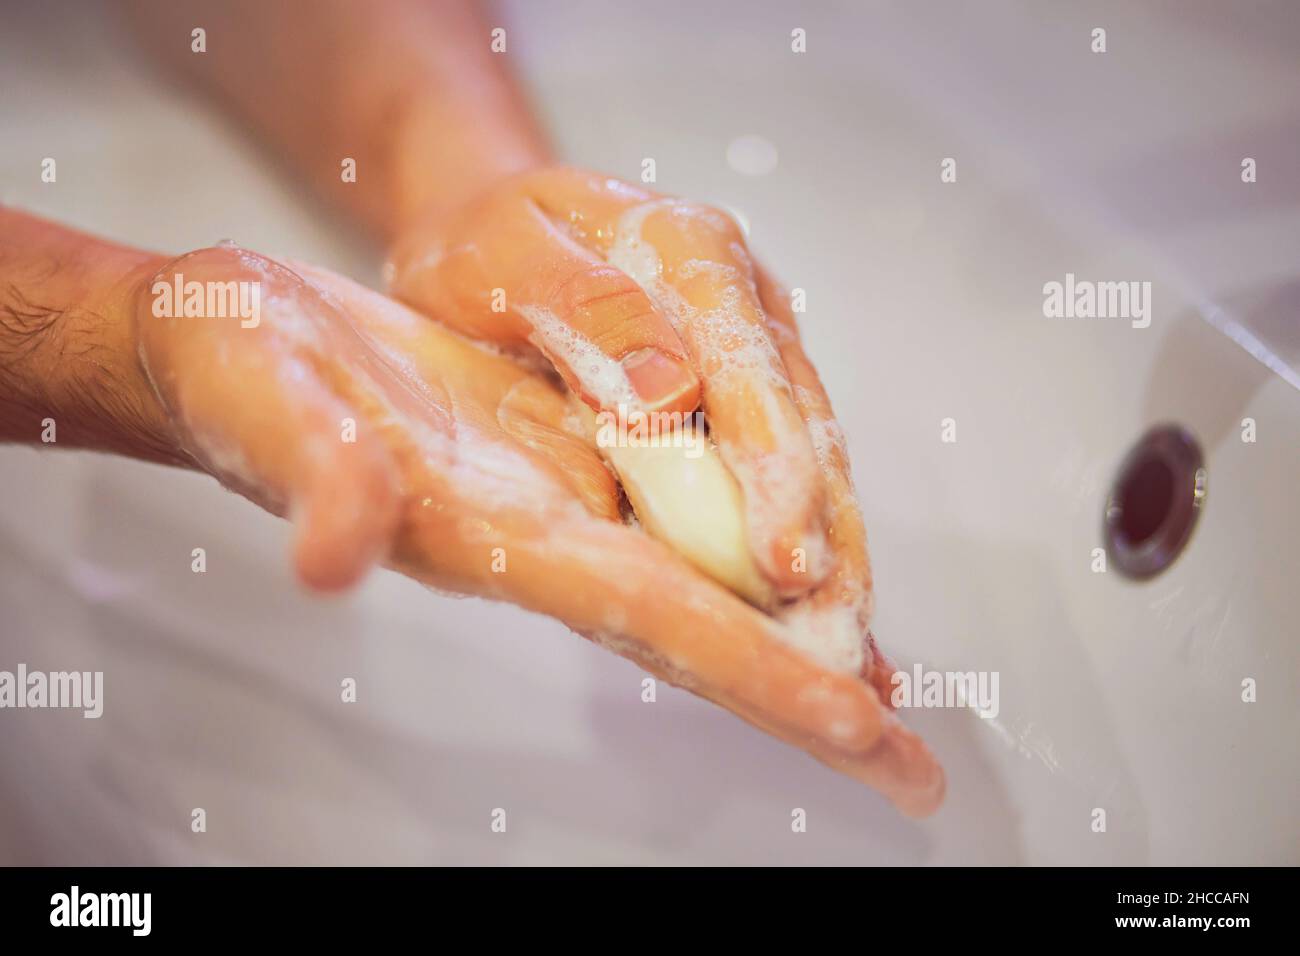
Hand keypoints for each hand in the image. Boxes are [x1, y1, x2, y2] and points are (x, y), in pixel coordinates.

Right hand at [135, 242, 942, 815]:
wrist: (232, 340)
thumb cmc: (235, 370)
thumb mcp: (261, 401)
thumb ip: (312, 476)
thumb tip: (336, 557)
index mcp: (493, 533)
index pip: (652, 615)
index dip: (756, 674)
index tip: (861, 731)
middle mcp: (546, 533)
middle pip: (704, 625)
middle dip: (806, 694)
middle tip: (914, 765)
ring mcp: (561, 497)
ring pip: (705, 576)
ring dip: (793, 629)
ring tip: (888, 676)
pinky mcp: (562, 452)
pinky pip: (677, 514)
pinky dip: (745, 545)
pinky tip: (795, 557)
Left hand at [389, 167, 837, 598]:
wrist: (486, 232)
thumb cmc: (483, 245)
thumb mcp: (504, 255)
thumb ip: (585, 309)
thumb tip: (674, 396)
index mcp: (691, 250)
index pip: (749, 370)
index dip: (774, 473)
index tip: (784, 559)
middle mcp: (743, 298)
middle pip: (802, 421)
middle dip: (824, 529)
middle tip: (839, 634)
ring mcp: (750, 346)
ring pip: (808, 450)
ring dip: (832, 545)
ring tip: (851, 642)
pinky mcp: (737, 393)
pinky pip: (776, 467)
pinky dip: (798, 533)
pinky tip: (813, 607)